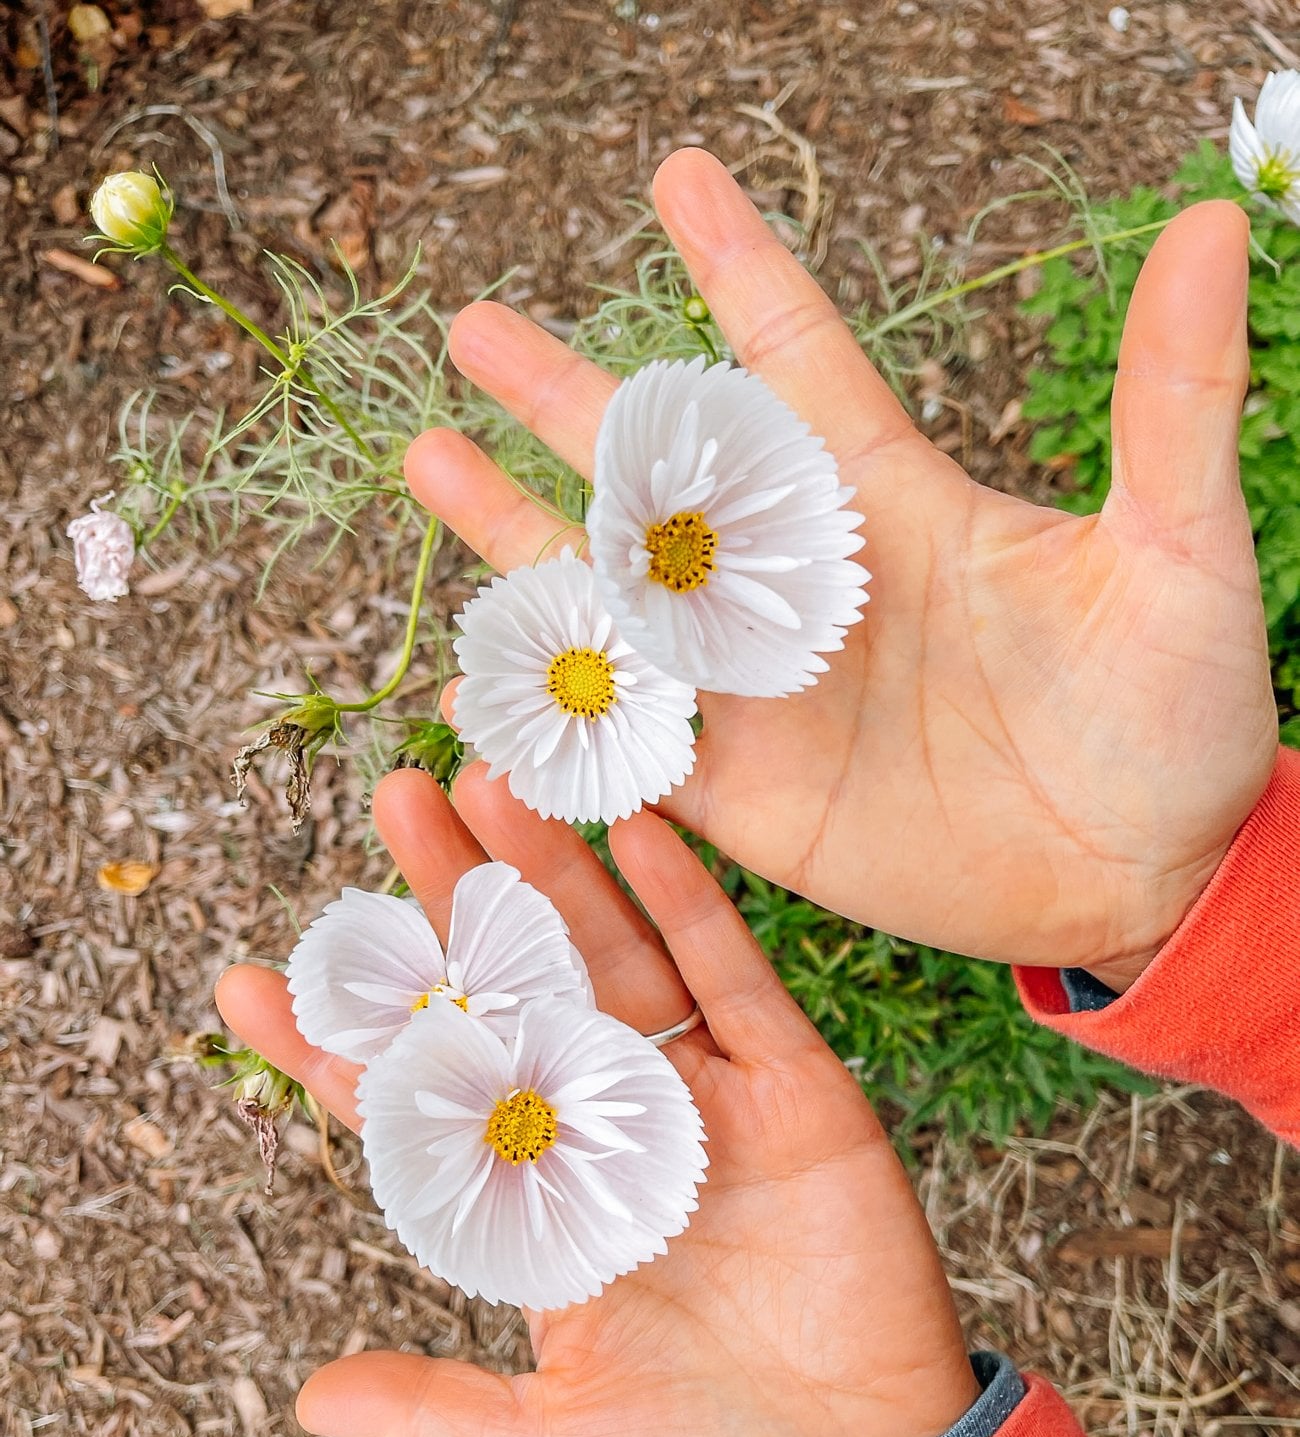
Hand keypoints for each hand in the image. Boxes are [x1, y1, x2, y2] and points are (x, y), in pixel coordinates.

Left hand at [216, 767, 977, 1436]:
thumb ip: (432, 1409)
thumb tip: (307, 1399)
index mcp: (543, 1207)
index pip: (426, 1103)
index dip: (344, 1045)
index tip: (254, 983)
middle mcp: (612, 1134)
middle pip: (519, 993)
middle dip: (450, 906)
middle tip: (392, 802)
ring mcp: (705, 1102)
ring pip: (614, 964)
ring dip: (554, 874)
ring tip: (485, 784)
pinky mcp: (796, 1089)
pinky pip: (735, 980)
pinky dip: (689, 905)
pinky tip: (632, 833)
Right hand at [406, 150, 1278, 990]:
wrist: (1149, 880)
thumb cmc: (1181, 714)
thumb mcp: (1180, 556)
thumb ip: (1169, 405)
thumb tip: (1212, 225)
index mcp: (896, 510)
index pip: (798, 368)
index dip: (739, 272)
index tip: (678, 177)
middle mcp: (809, 591)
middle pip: (663, 476)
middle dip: (569, 400)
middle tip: (475, 328)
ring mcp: (770, 697)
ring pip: (619, 602)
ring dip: (523, 539)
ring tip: (430, 463)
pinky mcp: (754, 801)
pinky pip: (633, 751)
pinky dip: (553, 721)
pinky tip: (472, 685)